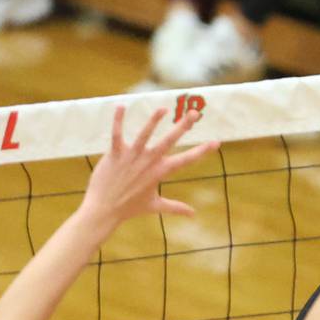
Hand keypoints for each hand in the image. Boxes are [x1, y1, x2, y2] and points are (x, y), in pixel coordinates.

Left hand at [80, 107, 217, 231]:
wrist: (103, 211)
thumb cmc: (129, 208)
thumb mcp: (155, 206)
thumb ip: (175, 207)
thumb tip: (193, 214)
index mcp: (160, 172)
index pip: (186, 160)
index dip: (202, 151)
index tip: (216, 142)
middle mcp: (148, 162)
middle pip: (168, 141)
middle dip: (183, 126)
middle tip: (195, 113)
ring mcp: (131, 157)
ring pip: (144, 134)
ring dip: (154, 120)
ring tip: (164, 109)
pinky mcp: (115, 154)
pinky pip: (117, 134)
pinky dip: (118, 120)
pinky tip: (122, 105)